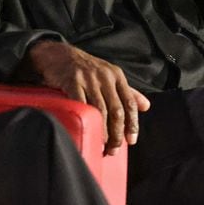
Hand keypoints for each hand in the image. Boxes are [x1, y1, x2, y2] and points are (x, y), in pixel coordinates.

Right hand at [26, 40, 149, 154]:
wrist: (58, 55)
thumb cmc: (85, 69)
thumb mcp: (108, 75)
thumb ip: (127, 91)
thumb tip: (146, 106)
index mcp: (116, 75)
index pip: (130, 103)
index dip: (132, 124)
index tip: (131, 140)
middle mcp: (105, 76)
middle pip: (116, 110)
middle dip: (117, 134)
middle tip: (114, 150)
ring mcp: (88, 79)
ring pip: (101, 111)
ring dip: (103, 132)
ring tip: (103, 146)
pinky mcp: (72, 81)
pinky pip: (82, 105)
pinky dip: (87, 121)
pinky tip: (88, 132)